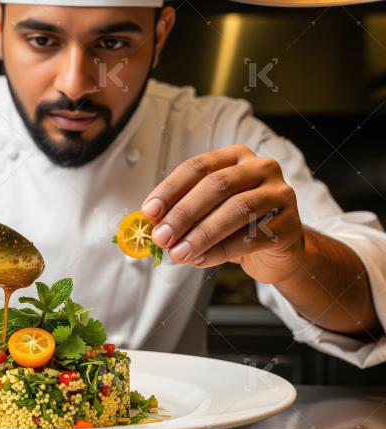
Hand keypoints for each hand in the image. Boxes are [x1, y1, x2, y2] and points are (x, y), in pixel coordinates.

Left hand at [141, 144, 305, 283]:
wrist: (277, 250)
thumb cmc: (235, 226)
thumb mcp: (207, 212)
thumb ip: (183, 212)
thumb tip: (151, 223)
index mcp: (236, 157)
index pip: (197, 167)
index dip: (170, 189)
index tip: (149, 211)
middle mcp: (261, 168)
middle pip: (216, 185)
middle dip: (183, 213)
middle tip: (161, 237)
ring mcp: (279, 195)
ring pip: (236, 210)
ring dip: (201, 234)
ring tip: (178, 253)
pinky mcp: (290, 225)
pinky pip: (252, 237)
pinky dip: (220, 251)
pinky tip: (200, 260)